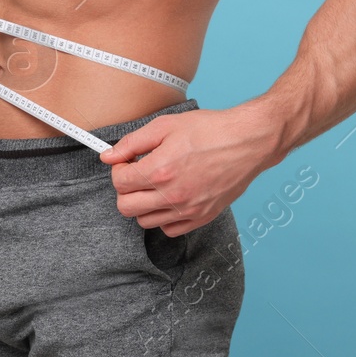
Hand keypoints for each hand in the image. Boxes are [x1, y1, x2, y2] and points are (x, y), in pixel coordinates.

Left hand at [98, 105, 282, 235]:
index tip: (127, 162)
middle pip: (126, 207)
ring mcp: (188, 210)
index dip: (118, 169)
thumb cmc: (210, 130)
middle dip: (125, 189)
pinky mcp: (202, 217)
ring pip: (145, 221)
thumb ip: (132, 143)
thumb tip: (108, 156)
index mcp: (160, 170)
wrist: (247, 142)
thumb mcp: (165, 126)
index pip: (119, 182)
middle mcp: (173, 195)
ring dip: (143, 204)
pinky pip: (169, 230)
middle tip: (137, 174)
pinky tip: (169, 197)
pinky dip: (164, 217)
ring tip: (154, 185)